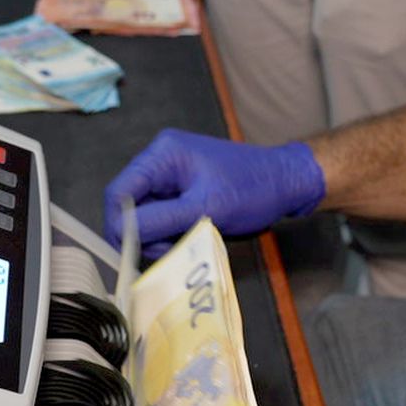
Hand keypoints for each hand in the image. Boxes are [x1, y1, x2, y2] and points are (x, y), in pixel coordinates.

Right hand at [104, 129, 325, 257]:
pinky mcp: (181, 189)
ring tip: (183, 243)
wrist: (286, 183)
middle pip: (129, 204)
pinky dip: (169, 231)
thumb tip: (124, 233)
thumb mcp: (206, 208)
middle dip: (141, 233)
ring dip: (157, 235)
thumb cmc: (254, 190)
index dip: (119, 224)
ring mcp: (171, 175)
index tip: (130, 251)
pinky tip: (188, 236)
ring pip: (144, 214)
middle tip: (165, 251)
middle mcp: (162, 160)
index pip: (120, 191)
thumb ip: (161, 220)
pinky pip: (161, 215)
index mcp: (163, 154)